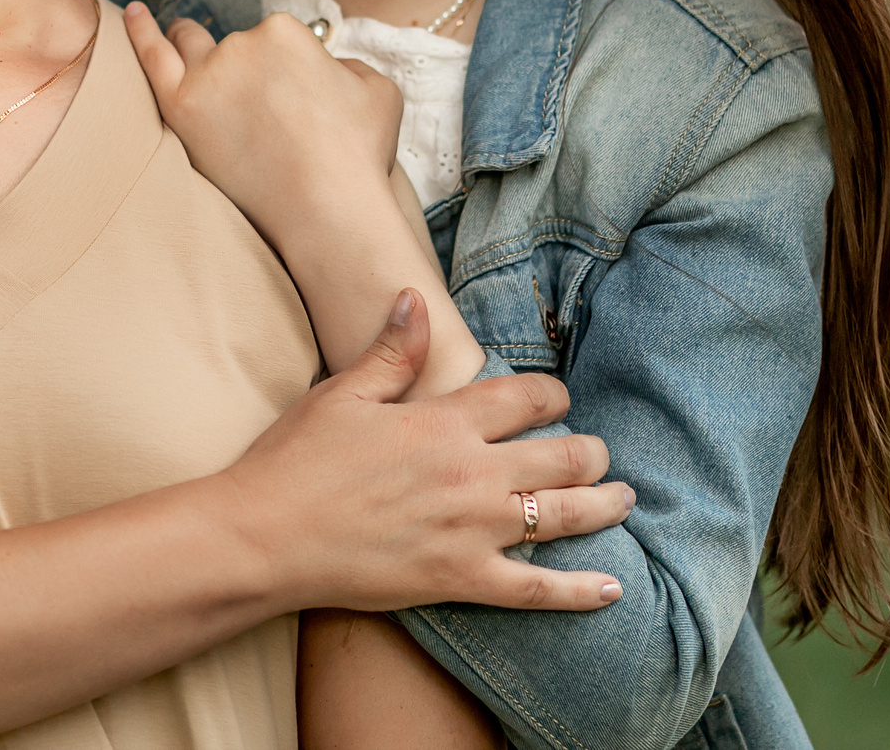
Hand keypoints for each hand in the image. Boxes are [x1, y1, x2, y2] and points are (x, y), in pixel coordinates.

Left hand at [125, 4, 401, 245]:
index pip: (273, 40)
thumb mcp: (378, 90)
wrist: (329, 212)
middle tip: (251, 102)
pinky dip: (140, 31)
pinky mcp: (180, 107)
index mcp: (288, 31)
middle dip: (243, 68)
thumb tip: (325, 67)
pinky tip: (133, 13)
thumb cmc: (357, 157)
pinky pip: (151, 56)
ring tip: (196, 65)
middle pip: (233, 45)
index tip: (292, 105)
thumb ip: (346, 65)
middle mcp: (244, 42)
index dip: (283, 73)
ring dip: (191, 46)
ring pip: (190, 45)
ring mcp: (208, 74)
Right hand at [226, 290, 631, 613]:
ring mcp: (472, 530)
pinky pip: (537, 589)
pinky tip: (613, 588)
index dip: (552, 395)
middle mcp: (470, 472)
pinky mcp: (461, 580)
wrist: (265, 536)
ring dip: (604, 504)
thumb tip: (416, 297)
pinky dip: (581, 591)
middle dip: (591, 451)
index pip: (524, 397)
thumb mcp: (343, 393)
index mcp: (443, 421)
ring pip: (563, 515)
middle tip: (600, 453)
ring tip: (624, 497)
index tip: (558, 399)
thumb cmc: (296, 461)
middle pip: (561, 455)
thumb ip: (394, 350)